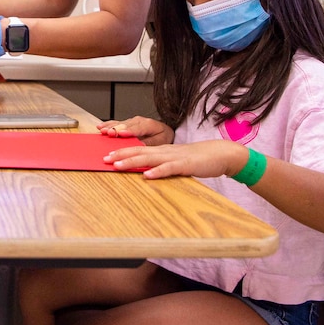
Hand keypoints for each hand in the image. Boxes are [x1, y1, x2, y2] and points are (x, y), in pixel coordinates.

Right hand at [97, 116, 174, 145]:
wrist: (164, 130)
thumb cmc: (162, 136)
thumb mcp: (160, 141)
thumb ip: (150, 143)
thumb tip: (140, 146)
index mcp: (149, 124)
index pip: (138, 128)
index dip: (129, 131)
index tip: (122, 134)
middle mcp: (139, 121)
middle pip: (126, 125)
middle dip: (117, 129)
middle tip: (109, 133)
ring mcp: (132, 121)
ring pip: (120, 123)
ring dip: (110, 127)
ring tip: (103, 130)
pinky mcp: (126, 123)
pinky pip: (116, 123)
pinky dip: (108, 124)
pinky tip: (101, 126)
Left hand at [105, 139, 248, 179]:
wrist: (219, 154)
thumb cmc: (196, 159)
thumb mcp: (174, 161)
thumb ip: (159, 164)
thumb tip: (142, 171)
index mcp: (161, 151)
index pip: (137, 149)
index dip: (121, 151)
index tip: (105, 155)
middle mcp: (164, 151)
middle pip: (139, 151)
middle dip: (120, 155)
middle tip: (104, 159)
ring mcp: (174, 157)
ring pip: (150, 158)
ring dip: (132, 161)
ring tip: (117, 165)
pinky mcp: (186, 165)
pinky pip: (169, 168)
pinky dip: (158, 171)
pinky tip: (147, 175)